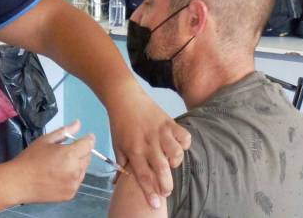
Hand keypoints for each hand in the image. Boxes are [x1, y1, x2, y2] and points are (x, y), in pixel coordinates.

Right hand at [9, 119, 93, 204]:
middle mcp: (76, 170)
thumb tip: (78, 123)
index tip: (87, 137)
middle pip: (87, 157)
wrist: (19, 182)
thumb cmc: (30, 158)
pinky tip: (58, 176)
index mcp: (70, 154)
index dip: (89, 139)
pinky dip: (72, 177)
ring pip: (83, 170)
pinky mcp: (70, 194)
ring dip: (77, 165)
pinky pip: (76, 182)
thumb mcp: (45, 140)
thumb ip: (64, 132)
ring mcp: (74, 184)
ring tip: (60, 164)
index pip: (88, 144)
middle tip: (66, 151)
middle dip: (81, 152)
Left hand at [107, 81, 190, 208]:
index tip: (155, 204)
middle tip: (166, 191)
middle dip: (166, 184)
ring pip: (176, 153)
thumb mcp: (116, 145)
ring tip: (170, 164)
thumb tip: (118, 182)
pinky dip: (185, 144)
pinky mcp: (170, 123)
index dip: (150, 191)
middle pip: (161, 168)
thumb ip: (121, 164)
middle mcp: (148, 143)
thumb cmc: (120, 123)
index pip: (143, 175)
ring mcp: (160, 132)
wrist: (124, 98)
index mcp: (134, 150)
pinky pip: (184, 136)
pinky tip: (178, 146)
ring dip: (176, 162)